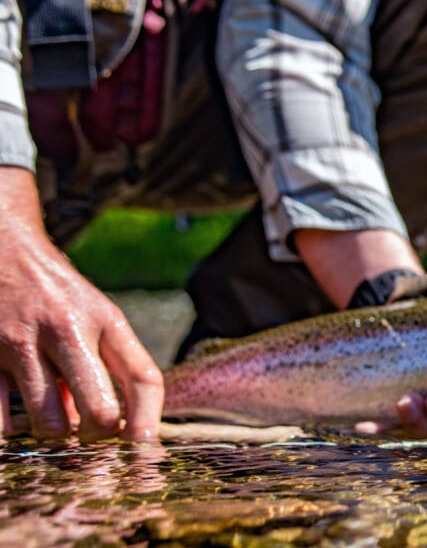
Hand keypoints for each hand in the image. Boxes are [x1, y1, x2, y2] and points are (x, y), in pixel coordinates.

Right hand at [0, 167, 162, 441]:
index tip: (142, 445)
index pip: (144, 378)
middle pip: (101, 412)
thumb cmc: (54, 292)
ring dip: (52, 431)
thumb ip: (100, 365)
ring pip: (51, 424)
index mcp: (105, 319)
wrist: (1, 245)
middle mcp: (67, 329)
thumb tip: (106, 428)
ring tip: (50, 415)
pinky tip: (12, 415)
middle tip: (89, 432)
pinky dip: (8, 429)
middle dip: (99, 436)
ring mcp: (20, 342)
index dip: (148, 421)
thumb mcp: (89, 315)